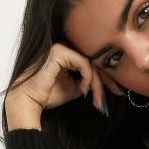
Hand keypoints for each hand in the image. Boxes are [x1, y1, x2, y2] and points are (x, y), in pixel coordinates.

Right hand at [5, 42, 124, 115]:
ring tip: (97, 100)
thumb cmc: (47, 95)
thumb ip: (86, 82)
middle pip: (95, 62)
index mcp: (67, 55)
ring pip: (91, 64)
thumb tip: (101, 83)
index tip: (117, 91)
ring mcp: (61, 48)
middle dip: (108, 80)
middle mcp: (65, 48)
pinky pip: (84, 64)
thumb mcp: (74, 89)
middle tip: (118, 94)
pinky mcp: (59, 52)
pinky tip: (83, 90)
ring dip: (98, 84)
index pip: (92, 63)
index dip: (107, 78)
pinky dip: (87, 78)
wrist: (30, 100)